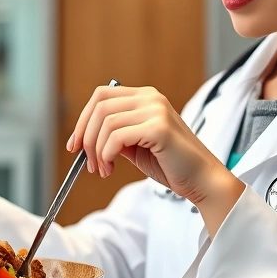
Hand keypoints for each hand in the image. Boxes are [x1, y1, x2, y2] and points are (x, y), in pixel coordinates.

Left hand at [67, 85, 243, 233]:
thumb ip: (114, 135)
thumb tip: (85, 139)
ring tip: (103, 169)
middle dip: (85, 136)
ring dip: (96, 151)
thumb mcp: (135, 146)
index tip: (74, 145)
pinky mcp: (159, 127)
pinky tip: (111, 168)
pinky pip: (117, 137)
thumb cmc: (171, 165)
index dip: (82, 120)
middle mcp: (151, 98)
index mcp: (146, 97)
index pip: (101, 96)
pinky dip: (107, 154)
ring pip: (106, 123)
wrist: (202, 181)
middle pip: (99, 106)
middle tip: (88, 162)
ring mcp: (156, 110)